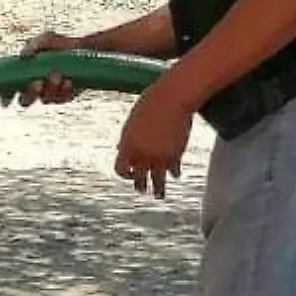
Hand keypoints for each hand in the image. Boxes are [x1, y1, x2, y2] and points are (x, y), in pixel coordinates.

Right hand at [1, 30, 85, 107]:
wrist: (84, 49)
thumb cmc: (60, 44)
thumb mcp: (46, 39)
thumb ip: (34, 44)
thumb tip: (24, 55)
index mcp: (24, 74)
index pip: (9, 89)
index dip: (6, 96)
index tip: (7, 100)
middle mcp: (34, 86)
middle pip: (25, 101)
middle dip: (30, 93)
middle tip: (38, 83)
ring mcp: (49, 93)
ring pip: (44, 99)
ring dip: (50, 89)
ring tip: (57, 75)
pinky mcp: (64, 96)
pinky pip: (61, 99)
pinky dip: (64, 90)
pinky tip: (68, 81)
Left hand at [114, 77, 193, 198]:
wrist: (172, 99)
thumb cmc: (150, 104)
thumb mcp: (131, 122)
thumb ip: (126, 139)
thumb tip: (119, 149)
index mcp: (128, 146)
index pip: (121, 169)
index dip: (125, 174)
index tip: (130, 176)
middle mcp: (142, 155)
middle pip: (139, 179)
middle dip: (140, 186)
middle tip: (142, 190)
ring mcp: (159, 157)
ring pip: (157, 182)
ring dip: (158, 190)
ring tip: (159, 196)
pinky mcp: (175, 156)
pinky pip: (173, 171)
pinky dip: (174, 173)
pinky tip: (175, 176)